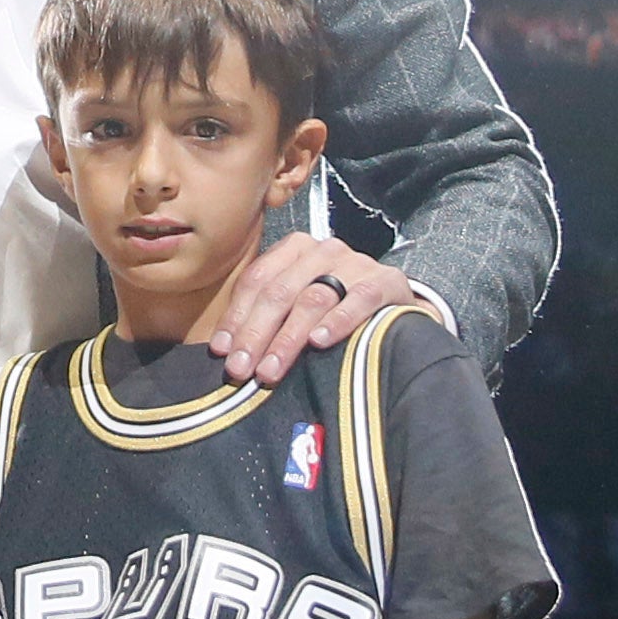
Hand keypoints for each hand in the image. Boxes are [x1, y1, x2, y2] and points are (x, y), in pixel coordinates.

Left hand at [200, 238, 437, 386]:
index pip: (257, 280)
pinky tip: (319, 343)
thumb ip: (266, 317)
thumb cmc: (335, 306)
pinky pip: (359, 299)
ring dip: (288, 338)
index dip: (236, 316)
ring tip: (271, 369)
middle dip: (256, 333)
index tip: (222, 351)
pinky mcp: (386, 281)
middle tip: (241, 369)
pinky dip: (337, 321)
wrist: (395, 303)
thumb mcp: (297, 303)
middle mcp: (323, 250)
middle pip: (280, 291)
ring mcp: (356, 263)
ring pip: (313, 298)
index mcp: (295, 249)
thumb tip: (225, 352)